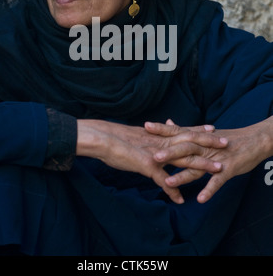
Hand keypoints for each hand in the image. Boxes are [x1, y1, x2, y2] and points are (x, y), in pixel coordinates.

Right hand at [77, 118, 227, 203]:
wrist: (102, 139)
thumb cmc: (114, 139)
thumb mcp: (134, 137)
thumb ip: (146, 139)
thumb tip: (150, 137)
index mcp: (157, 135)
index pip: (182, 130)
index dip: (197, 130)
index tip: (212, 128)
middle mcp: (160, 142)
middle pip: (189, 142)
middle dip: (208, 143)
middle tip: (226, 143)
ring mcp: (155, 154)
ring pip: (183, 159)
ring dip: (201, 166)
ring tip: (218, 170)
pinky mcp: (147, 166)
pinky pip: (163, 180)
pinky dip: (173, 190)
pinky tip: (181, 199)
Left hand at [151, 116, 272, 202]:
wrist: (254, 141)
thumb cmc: (227, 138)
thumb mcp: (206, 133)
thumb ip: (186, 130)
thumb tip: (170, 122)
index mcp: (199, 137)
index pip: (178, 131)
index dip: (162, 129)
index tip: (146, 126)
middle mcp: (205, 146)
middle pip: (185, 148)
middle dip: (169, 153)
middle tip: (153, 156)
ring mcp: (216, 158)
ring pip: (197, 166)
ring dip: (183, 175)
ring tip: (168, 183)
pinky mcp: (228, 169)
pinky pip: (217, 181)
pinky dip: (209, 189)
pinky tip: (201, 199)